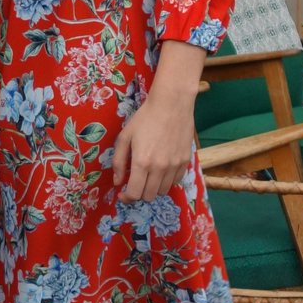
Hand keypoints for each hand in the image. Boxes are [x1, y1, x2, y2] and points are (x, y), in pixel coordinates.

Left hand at [111, 89, 194, 204]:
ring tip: (148, 176)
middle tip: (135, 183)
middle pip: (149, 196)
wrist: (171, 104)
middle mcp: (159, 168)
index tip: (123, 194)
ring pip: (163, 191)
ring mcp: (174, 166)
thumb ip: (118, 162)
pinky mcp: (185, 161)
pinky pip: (175, 182)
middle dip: (138, 193)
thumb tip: (117, 182)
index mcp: (141, 162)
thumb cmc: (145, 118)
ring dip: (153, 188)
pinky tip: (160, 171)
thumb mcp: (125, 137)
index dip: (127, 198)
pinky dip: (166, 181)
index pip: (134, 193)